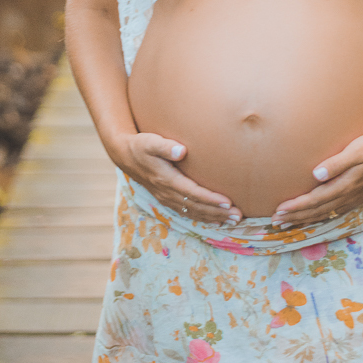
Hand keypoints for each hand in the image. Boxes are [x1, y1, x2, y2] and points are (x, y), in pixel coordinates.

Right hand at [119, 133, 242, 227]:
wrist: (125, 156)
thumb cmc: (141, 146)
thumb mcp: (150, 142)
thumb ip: (165, 146)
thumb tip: (182, 150)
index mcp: (166, 180)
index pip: (193, 193)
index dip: (211, 199)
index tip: (228, 202)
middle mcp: (167, 193)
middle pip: (196, 207)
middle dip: (218, 213)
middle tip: (238, 216)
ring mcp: (167, 198)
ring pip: (193, 212)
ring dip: (213, 218)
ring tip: (233, 221)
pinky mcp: (167, 199)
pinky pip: (187, 212)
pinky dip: (202, 218)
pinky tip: (216, 221)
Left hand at [271, 130, 362, 228]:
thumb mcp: (356, 150)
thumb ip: (337, 163)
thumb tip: (316, 174)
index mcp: (346, 185)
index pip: (315, 200)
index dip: (296, 206)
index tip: (279, 210)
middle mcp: (349, 196)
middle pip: (317, 210)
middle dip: (296, 217)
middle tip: (276, 222)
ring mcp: (354, 198)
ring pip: (325, 213)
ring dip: (305, 219)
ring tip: (288, 223)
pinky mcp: (357, 195)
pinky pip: (334, 211)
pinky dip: (319, 216)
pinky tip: (312, 217)